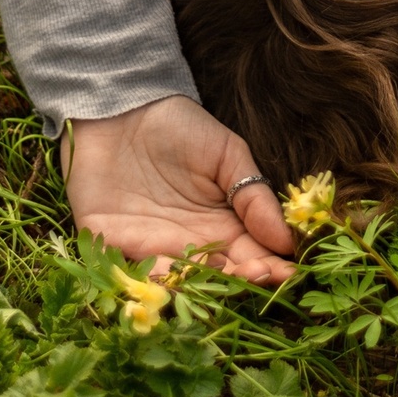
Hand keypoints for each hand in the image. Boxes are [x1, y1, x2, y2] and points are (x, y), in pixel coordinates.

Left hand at [60, 95, 296, 284]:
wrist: (122, 109)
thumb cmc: (180, 128)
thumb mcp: (228, 154)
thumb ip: (253, 195)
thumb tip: (286, 240)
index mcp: (221, 226)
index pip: (252, 256)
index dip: (271, 267)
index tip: (288, 272)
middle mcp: (188, 244)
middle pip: (219, 277)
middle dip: (241, 280)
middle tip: (260, 273)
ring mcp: (149, 247)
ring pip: (177, 281)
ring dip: (199, 286)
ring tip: (223, 275)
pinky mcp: (109, 243)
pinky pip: (127, 270)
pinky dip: (146, 280)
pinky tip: (172, 276)